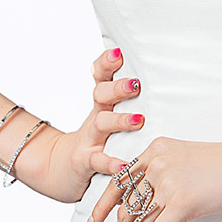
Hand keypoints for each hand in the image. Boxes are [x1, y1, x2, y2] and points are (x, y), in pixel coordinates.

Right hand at [26, 46, 144, 204]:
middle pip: (101, 95)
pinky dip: (111, 164)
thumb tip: (160, 79)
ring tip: (138, 119)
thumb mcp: (108, 117)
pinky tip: (124, 165)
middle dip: (117, 88)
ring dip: (120, 121)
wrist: (61, 168)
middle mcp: (95, 117)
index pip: (100, 76)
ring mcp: (89, 139)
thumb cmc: (97, 140)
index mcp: (102, 103)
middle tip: (136, 84)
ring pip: (102, 124)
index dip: (106, 63)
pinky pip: (98, 161)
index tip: (118, 53)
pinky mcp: (84, 162)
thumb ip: (128, 101)